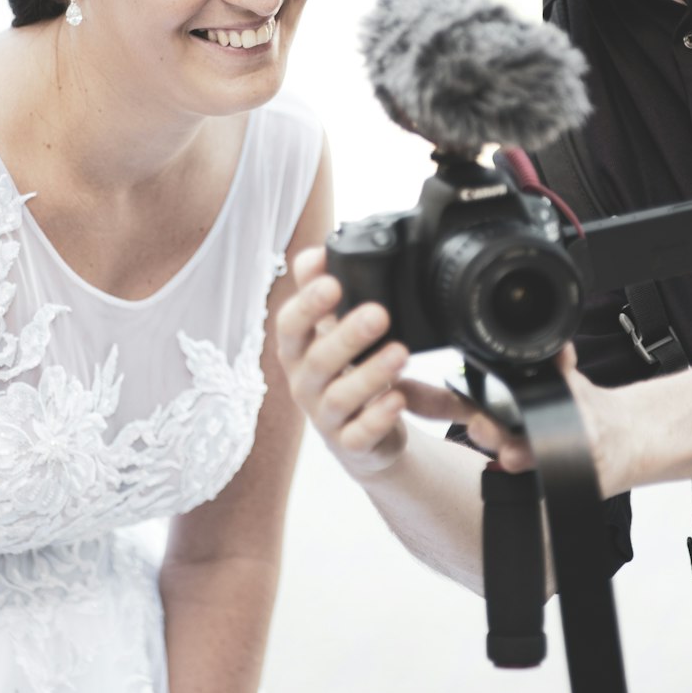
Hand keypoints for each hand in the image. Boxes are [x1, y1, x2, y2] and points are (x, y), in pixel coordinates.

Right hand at [276, 247, 468, 480]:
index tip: (332, 283)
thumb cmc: (342, 366)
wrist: (359, 429)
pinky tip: (398, 399)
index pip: (291, 325)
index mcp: (298, 348)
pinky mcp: (349, 443)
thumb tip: (320, 249)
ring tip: (400, 353)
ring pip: (340, 398)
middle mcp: (304, 382)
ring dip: (370, 375)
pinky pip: (359, 434)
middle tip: (379, 313)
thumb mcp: (328, 325)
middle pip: (319, 360)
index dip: (308, 305)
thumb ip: (320, 284)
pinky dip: (378, 418)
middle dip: (347, 336)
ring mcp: (325, 415)